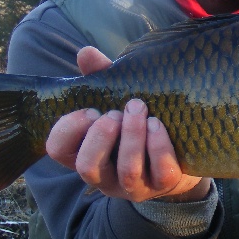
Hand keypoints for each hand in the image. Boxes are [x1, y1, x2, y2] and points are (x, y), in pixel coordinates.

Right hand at [46, 46, 210, 201]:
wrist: (180, 150)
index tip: (90, 108)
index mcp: (85, 152)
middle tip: (115, 113)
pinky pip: (161, 172)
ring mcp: (135, 186)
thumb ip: (101, 77)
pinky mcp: (164, 185)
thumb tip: (86, 53)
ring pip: (127, 171)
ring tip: (140, 109)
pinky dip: (159, 146)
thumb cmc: (137, 122)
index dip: (68, 129)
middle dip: (100, 137)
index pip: (58, 149)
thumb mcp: (116, 100)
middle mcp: (105, 176)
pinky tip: (158, 125)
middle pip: (87, 167)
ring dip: (132, 137)